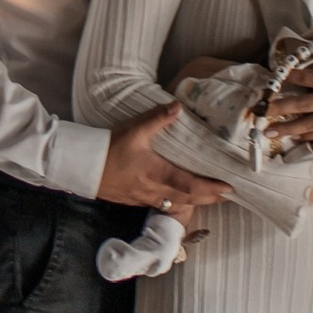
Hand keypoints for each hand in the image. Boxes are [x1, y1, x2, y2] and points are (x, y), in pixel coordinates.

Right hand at [99, 109, 229, 215]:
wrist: (84, 167)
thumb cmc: (108, 149)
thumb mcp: (134, 130)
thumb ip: (158, 118)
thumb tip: (178, 106)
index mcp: (158, 174)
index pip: (191, 185)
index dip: (211, 189)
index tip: (229, 188)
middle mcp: (154, 190)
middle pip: (188, 199)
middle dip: (210, 198)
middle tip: (227, 195)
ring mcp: (145, 198)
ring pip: (176, 205)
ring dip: (195, 203)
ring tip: (209, 198)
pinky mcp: (135, 200)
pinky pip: (161, 206)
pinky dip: (176, 204)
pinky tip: (179, 200)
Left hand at [265, 59, 312, 151]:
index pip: (311, 78)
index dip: (292, 77)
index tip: (276, 76)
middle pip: (304, 104)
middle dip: (280, 107)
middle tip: (262, 110)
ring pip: (308, 124)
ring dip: (287, 128)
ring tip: (268, 131)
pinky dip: (306, 138)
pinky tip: (292, 139)